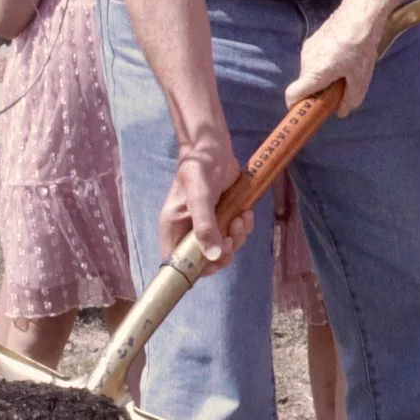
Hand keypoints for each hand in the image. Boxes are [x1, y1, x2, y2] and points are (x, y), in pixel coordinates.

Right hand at [158, 133, 255, 266]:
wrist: (214, 150)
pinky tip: (245, 212)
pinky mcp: (223, 218)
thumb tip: (213, 256)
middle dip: (222, 253)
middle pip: (205, 260)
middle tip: (231, 238)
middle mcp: (188, 231)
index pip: (177, 263)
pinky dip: (243, 227)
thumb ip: (205, 227)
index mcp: (174, 229)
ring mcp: (207, 226)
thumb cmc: (199, 170)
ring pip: (223, 248)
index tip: (212, 261)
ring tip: (240, 218)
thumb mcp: (200, 198)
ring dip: (236, 238)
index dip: (194, 270)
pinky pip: (235, 234)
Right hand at [287, 0, 381, 115]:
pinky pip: (315, 59)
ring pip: (311, 71)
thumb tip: (341, 111)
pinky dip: (325, 64)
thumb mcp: (361, 79)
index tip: (307, 113)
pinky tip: (345, 57)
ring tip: (347, 70)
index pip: (292, 96)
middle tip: (339, 90)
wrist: (361, 14)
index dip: (296, 107)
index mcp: (315, 73)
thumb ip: (350, 99)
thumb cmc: (361, 47)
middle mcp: (306, 61)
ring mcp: (308, 48)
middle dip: (319, 92)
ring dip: (324, 76)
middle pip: (305, 85)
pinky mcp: (313, 39)